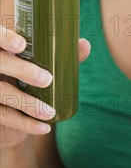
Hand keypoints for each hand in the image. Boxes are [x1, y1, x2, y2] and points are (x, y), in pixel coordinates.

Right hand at [0, 26, 90, 146]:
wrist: (11, 114)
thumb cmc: (26, 79)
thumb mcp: (39, 65)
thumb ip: (58, 55)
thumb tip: (85, 44)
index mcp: (2, 49)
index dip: (5, 38)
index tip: (22, 45)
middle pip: (0, 63)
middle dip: (22, 70)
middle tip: (47, 79)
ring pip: (2, 93)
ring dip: (28, 103)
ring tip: (50, 112)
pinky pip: (5, 117)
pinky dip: (26, 124)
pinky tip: (43, 128)